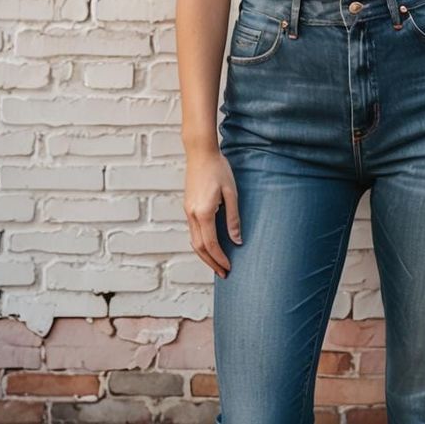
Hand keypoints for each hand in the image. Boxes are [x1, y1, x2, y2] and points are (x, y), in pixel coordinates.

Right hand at [183, 145, 240, 277]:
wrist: (200, 151)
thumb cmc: (218, 169)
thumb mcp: (231, 193)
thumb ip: (233, 219)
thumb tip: (237, 241)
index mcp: (204, 212)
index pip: (211, 244)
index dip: (220, 259)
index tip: (229, 268)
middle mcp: (192, 213)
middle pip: (199, 247)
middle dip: (211, 262)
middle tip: (223, 273)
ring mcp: (188, 209)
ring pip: (193, 240)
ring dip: (204, 255)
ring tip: (217, 264)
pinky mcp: (188, 205)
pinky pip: (192, 230)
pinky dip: (201, 243)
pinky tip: (210, 245)